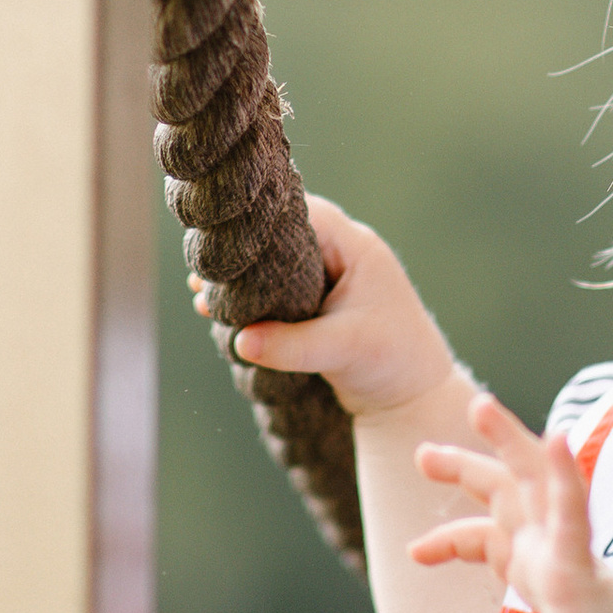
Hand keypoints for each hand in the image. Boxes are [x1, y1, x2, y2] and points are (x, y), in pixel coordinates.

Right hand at [210, 196, 458, 419]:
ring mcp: (329, 279)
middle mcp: (342, 255)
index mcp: (355, 247)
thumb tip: (239, 340)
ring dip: (243, 279)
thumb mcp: (342, 350)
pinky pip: (277, 291)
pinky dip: (252, 299)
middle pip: (283, 237)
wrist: (411, 399)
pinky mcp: (317, 305)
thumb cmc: (391, 363)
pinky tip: (216, 309)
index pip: (303, 213)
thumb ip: (291, 345)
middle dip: (245, 253)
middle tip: (203, 267)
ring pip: (276, 265)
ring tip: (201, 290)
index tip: (223, 236)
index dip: (263, 221)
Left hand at [412, 395, 612, 612]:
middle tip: (422, 452)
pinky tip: (558, 438)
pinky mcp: (586, 566)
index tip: (413, 552)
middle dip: (466, 469)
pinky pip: (573, 514)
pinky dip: (564, 477)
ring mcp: (570, 554)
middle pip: (507, 495)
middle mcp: (555, 553)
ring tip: (480, 404)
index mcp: (544, 574)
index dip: (453, 537)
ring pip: (538, 483)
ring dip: (510, 441)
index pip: (493, 539)